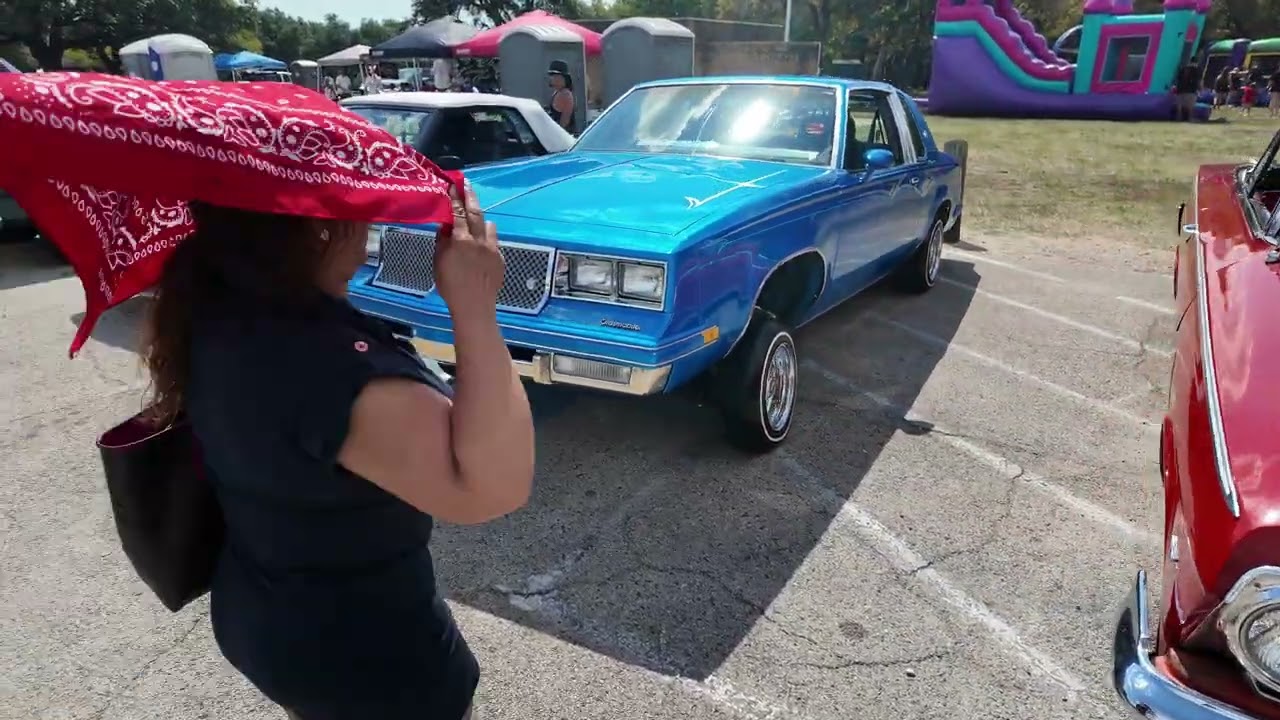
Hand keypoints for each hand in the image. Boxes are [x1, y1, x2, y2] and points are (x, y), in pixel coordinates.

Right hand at [435, 183, 503, 323]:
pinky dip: (487, 236)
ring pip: (488, 225)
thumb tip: (445, 225)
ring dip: (481, 218)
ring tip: (475, 212)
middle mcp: (478, 240)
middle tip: (467, 184)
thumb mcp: (439, 262)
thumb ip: (443, 241)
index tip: (452, 185)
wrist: (474, 305)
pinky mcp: (500, 257)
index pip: (458, 213)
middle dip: (471, 197)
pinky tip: (482, 239)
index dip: (455, 198)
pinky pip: (493, 240)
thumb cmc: (450, 286)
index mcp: (461, 240)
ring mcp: (492, 248)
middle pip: (476, 212)